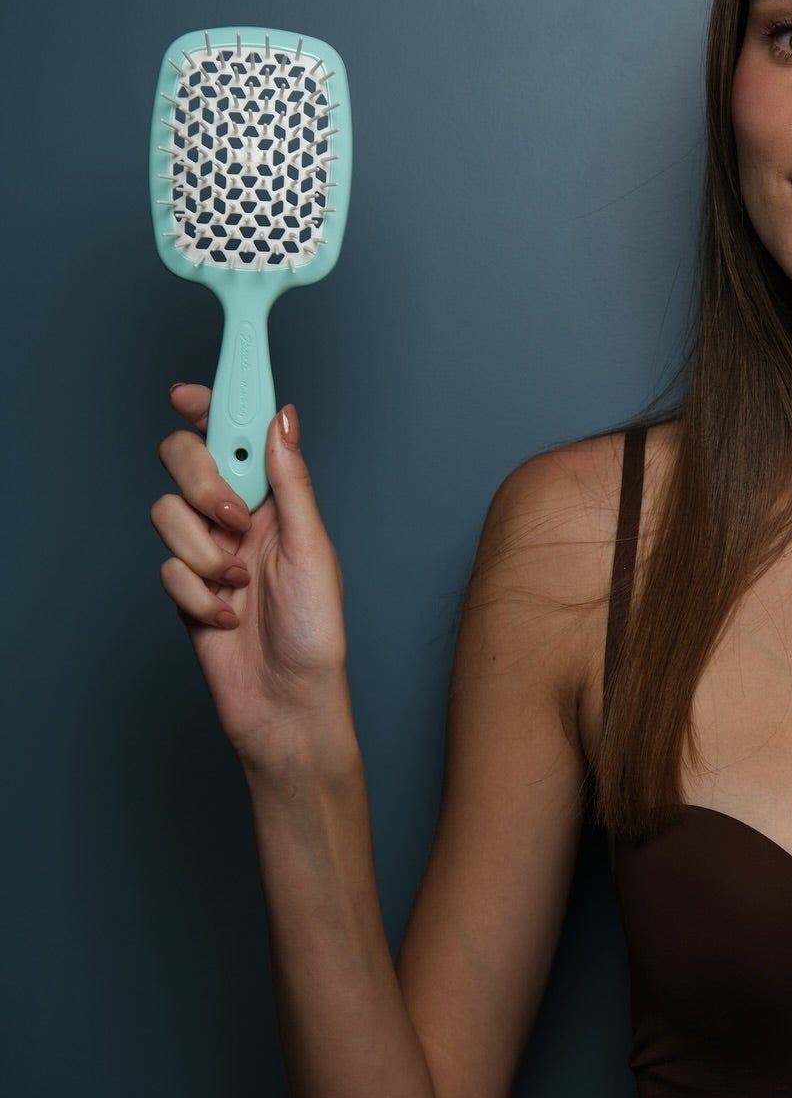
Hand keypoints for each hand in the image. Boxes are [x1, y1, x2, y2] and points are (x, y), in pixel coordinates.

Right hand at [151, 384, 351, 772]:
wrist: (289, 704)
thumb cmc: (317, 632)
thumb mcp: (312, 547)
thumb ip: (291, 481)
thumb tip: (282, 417)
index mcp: (276, 502)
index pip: (237, 439)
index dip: (212, 409)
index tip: (189, 392)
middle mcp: (239, 521)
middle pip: (187, 463)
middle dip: (200, 484)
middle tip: (231, 518)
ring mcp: (208, 555)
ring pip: (167, 516)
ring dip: (204, 553)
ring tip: (240, 586)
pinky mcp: (185, 592)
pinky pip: (167, 571)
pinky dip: (199, 597)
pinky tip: (229, 619)